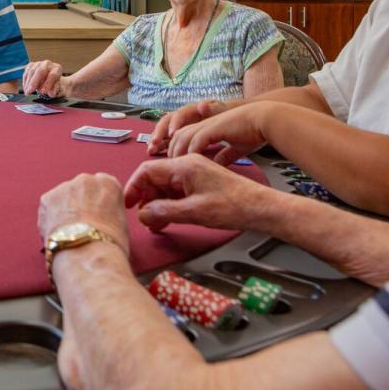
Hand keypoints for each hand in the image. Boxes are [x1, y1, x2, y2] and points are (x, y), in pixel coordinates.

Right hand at [22, 60, 64, 96]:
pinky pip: (26, 72)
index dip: (48, 83)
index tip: (43, 91)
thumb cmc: (53, 86)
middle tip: (30, 91)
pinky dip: (25, 81)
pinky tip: (25, 88)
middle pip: (40, 70)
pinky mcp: (31, 65)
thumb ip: (53, 91)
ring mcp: (39, 63)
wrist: (50, 81)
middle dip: (34, 82)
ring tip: (27, 92)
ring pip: (32, 71)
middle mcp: (48, 64)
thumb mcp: (57, 90)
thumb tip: (48, 92)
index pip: (53, 74)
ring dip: (28, 83)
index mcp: (57, 69)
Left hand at [38, 172, 130, 256]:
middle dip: (80, 204)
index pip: (102, 186)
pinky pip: (48, 208)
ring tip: (68, 234)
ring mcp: (65, 187)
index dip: (97, 203)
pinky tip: (58, 235)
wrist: (88, 254)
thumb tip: (101, 216)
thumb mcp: (121, 223)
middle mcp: (86, 179)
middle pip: (81, 190)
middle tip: (81, 226)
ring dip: (64, 211)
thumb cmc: (109, 245)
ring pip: (63, 198)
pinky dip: (51, 219)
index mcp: (109, 183)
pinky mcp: (47, 198)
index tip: (96, 215)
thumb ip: (110, 211)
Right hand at [123, 154, 272, 232]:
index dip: (133, 187)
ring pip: (165, 187)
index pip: (147, 170)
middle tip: (141, 218)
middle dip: (145, 198)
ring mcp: (194, 175)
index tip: (127, 204)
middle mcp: (187, 166)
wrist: (261, 208)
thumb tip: (143, 214)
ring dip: (156, 204)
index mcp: (184, 166)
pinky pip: (176, 192)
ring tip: (153, 223)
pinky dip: (168, 205)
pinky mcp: (200, 184)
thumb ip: (164, 212)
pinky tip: (167, 220)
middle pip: (154, 178)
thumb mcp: (194, 212)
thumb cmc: (234, 206)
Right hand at [148, 99, 228, 154]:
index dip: (174, 124)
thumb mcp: (224, 111)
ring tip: (150, 150)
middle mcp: (182, 117)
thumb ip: (215, 109)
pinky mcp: (178, 136)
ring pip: (164, 132)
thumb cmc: (227, 117)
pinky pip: (166, 140)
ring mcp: (179, 126)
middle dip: (159, 132)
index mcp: (192, 110)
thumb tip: (201, 105)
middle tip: (155, 143)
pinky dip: (160, 146)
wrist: (231, 119)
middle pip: (166, 122)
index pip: (179, 115)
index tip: (172, 134)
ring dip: (156, 140)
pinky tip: (153, 153)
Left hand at [164, 102, 274, 164]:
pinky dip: (191, 150)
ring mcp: (207, 123)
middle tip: (163, 163)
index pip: (181, 134)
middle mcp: (203, 122)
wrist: (266, 120)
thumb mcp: (235, 147)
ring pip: (182, 136)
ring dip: (176, 151)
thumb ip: (224, 155)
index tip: (169, 160)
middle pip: (175, 133)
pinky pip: (196, 139)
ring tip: (173, 165)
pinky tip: (189, 161)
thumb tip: (218, 166)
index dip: (173, 145)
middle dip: (167, 147)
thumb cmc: (253, 132)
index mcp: (206, 125)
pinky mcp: (214, 126)